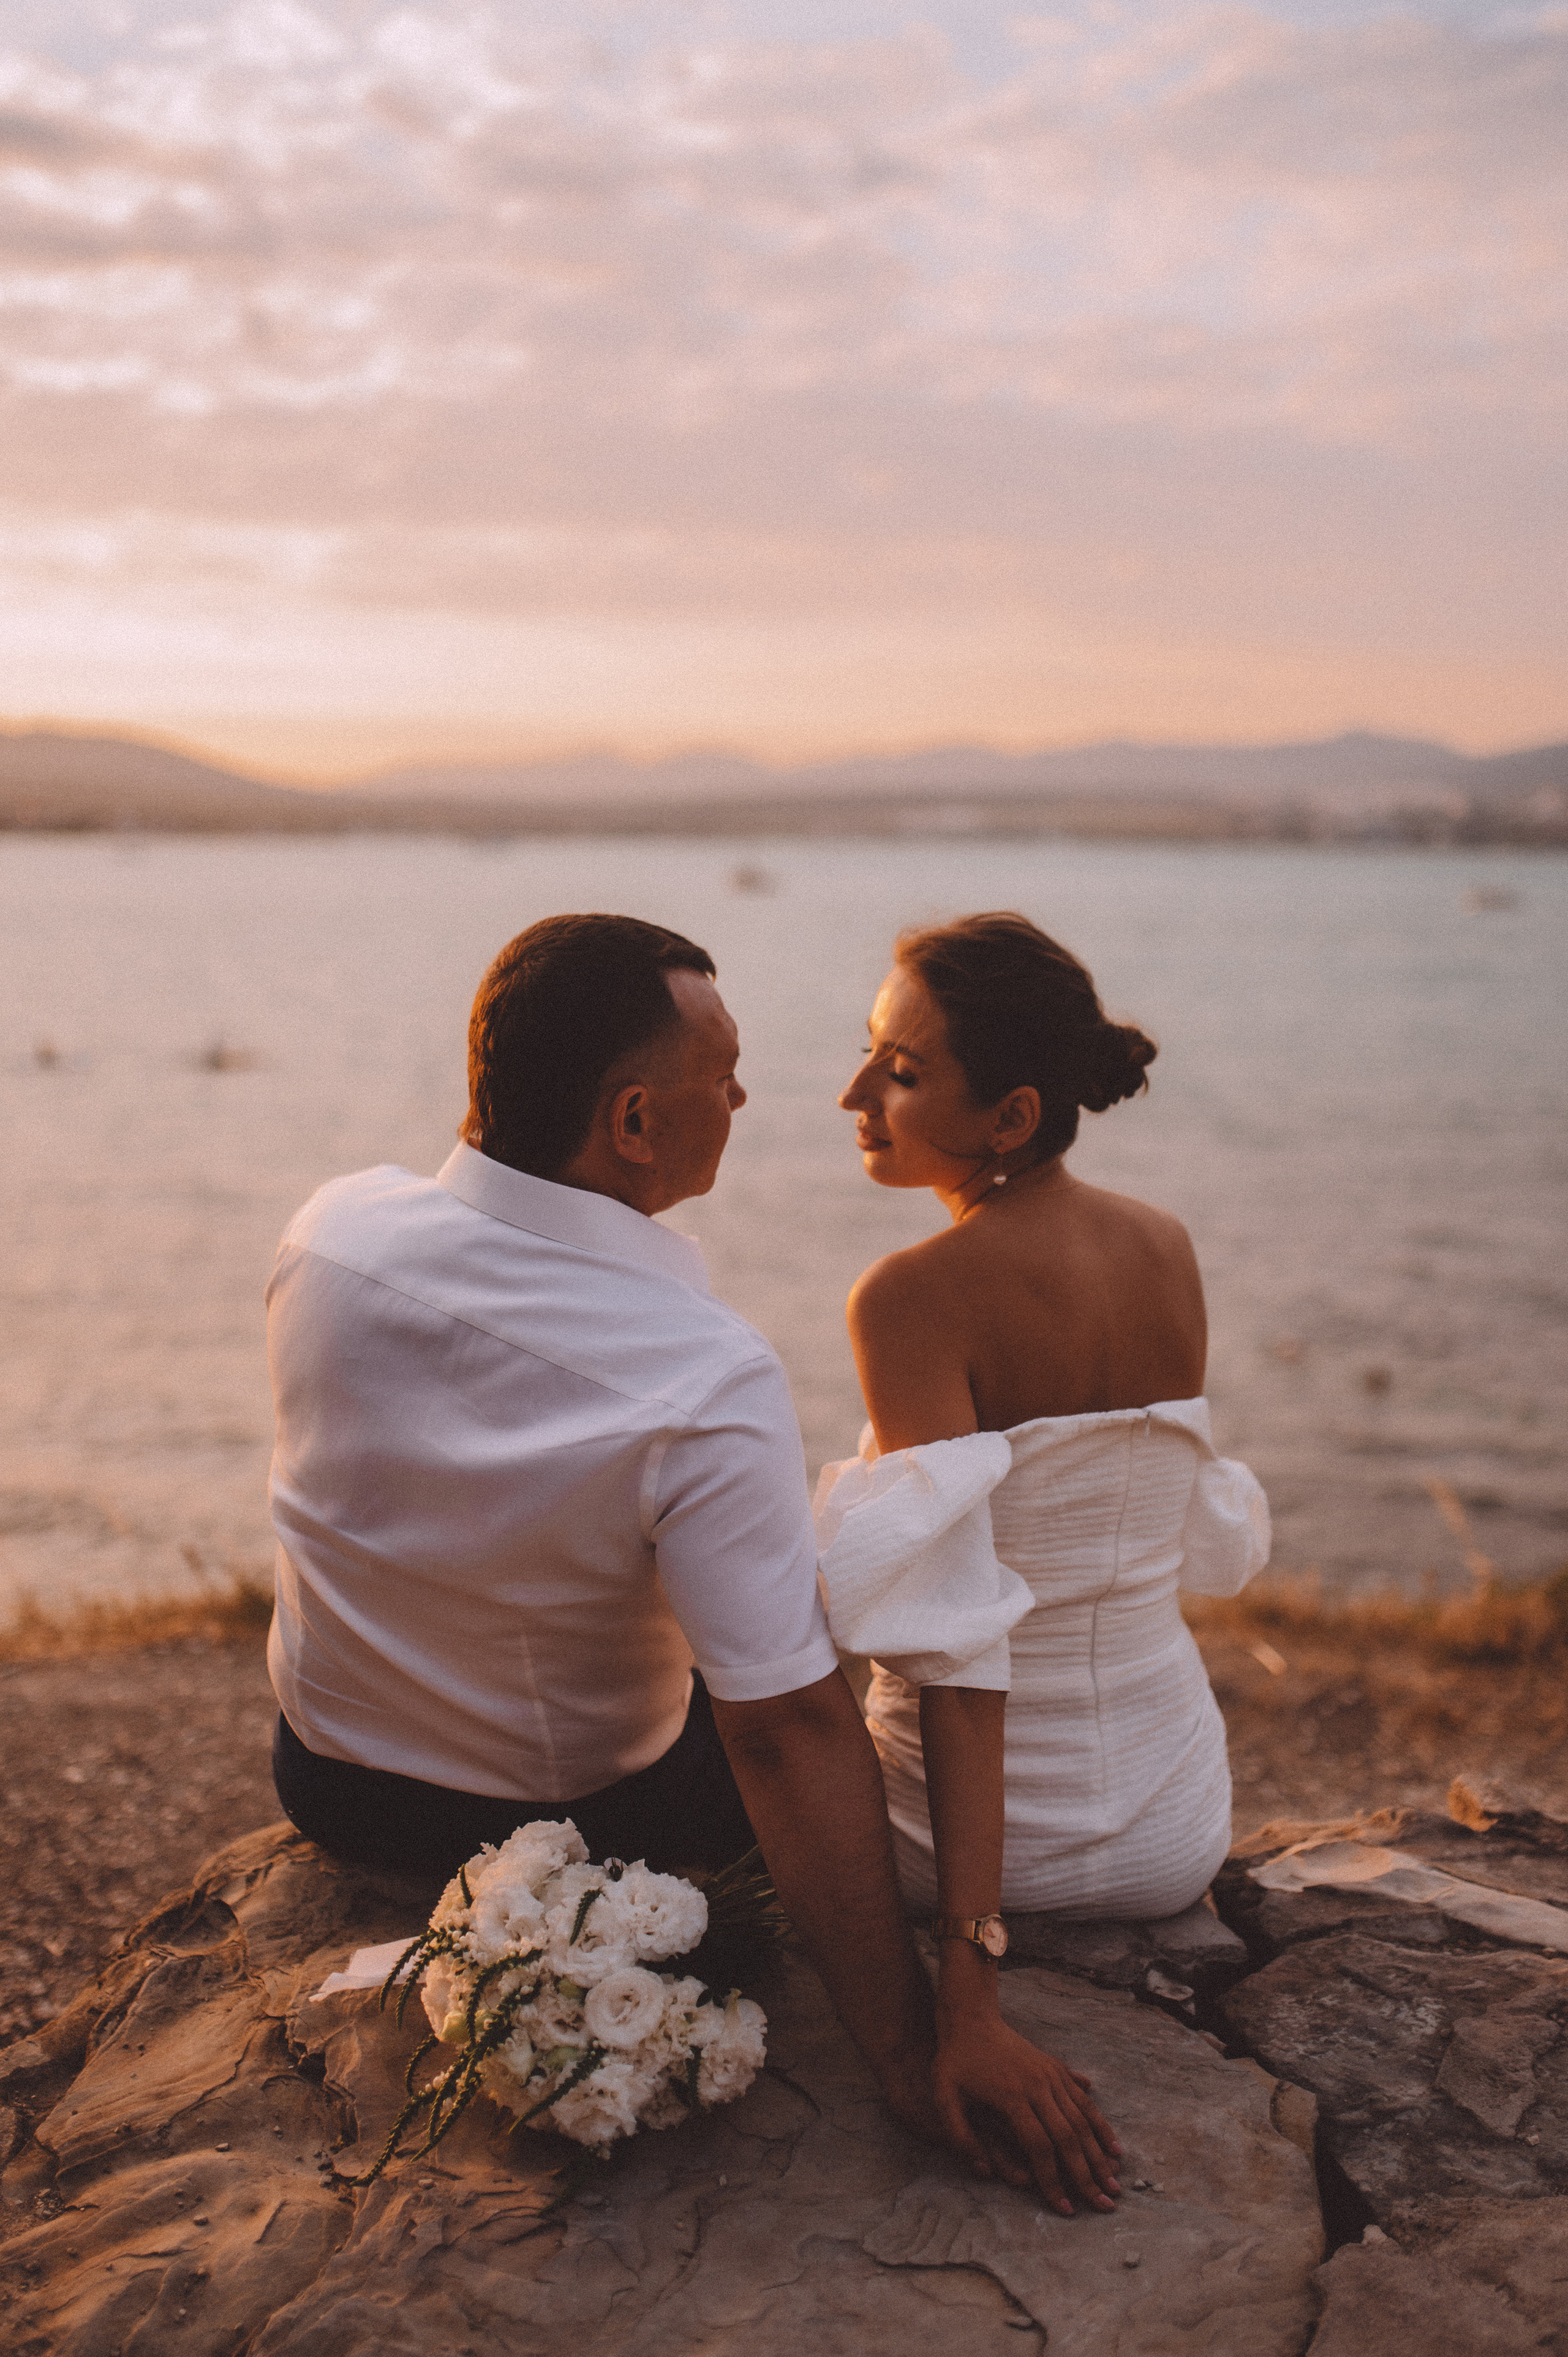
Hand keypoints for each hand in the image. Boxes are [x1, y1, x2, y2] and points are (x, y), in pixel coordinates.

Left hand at [932, 2006, 1121, 2213]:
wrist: (971, 2018)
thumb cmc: (954, 2061)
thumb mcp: (943, 2097)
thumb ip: (960, 2136)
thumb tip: (984, 2172)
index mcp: (1012, 2096)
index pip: (1039, 2147)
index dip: (1053, 2181)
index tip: (1064, 2209)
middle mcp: (1038, 2085)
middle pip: (1068, 2137)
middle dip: (1087, 2175)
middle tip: (1104, 2205)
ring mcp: (1051, 2075)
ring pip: (1083, 2120)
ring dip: (1100, 2154)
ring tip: (1115, 2182)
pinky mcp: (1057, 2068)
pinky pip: (1084, 2101)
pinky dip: (1101, 2126)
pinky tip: (1114, 2146)